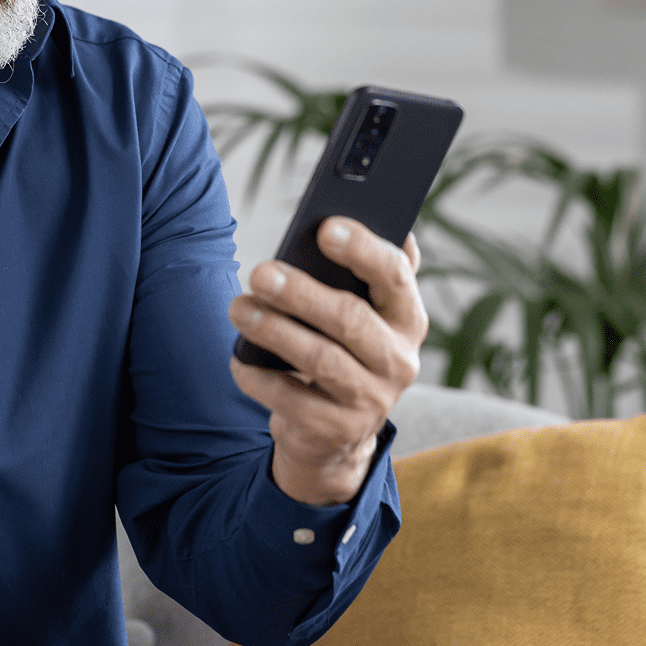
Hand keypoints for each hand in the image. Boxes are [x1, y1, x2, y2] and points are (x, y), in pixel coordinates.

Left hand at [228, 216, 426, 504]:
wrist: (337, 430)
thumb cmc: (344, 345)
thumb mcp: (364, 308)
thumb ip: (367, 266)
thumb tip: (360, 214)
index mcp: (407, 316)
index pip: (395, 275)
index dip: (363, 249)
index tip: (325, 227)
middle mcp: (398, 360)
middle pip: (350, 319)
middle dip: (302, 294)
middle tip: (259, 273)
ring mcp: (371, 400)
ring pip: (320, 360)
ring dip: (274, 330)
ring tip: (238, 308)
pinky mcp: (337, 431)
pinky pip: (292, 401)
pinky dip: (260, 377)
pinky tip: (238, 358)